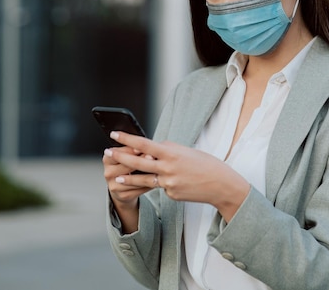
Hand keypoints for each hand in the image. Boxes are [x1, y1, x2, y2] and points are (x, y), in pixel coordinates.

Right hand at [102, 144, 154, 208]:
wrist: (122, 188)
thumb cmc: (127, 167)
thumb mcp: (127, 156)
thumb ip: (135, 152)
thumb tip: (148, 151)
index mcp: (107, 159)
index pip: (119, 152)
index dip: (131, 150)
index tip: (142, 147)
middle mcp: (108, 172)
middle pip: (126, 166)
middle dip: (141, 161)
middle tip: (152, 157)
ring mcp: (114, 185)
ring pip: (133, 179)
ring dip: (146, 174)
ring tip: (157, 168)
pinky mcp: (123, 195)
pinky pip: (138, 188)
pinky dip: (148, 183)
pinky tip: (156, 180)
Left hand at [107, 131, 250, 221]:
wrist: (221, 186)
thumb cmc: (206, 164)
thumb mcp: (187, 151)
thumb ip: (169, 151)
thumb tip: (154, 150)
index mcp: (172, 153)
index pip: (144, 144)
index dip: (128, 139)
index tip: (115, 134)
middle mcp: (167, 168)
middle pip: (138, 162)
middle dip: (121, 157)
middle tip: (108, 152)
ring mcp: (168, 183)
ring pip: (143, 180)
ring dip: (128, 177)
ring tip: (116, 177)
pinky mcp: (171, 194)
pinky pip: (161, 187)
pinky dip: (163, 183)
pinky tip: (175, 182)